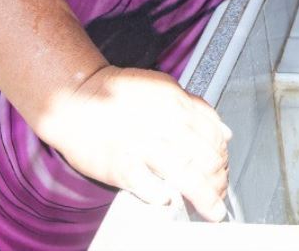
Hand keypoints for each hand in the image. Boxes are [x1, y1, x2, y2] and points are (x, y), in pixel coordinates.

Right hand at [38, 66, 231, 220]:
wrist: (75, 100)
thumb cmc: (117, 96)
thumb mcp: (163, 89)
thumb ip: (195, 108)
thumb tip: (224, 132)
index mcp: (175, 103)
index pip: (213, 135)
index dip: (223, 157)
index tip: (223, 169)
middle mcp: (163, 123)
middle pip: (206, 158)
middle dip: (218, 181)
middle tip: (219, 194)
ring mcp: (142, 145)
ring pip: (187, 176)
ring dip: (204, 198)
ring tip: (211, 210)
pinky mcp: (122, 166)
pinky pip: (152, 188)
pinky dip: (166, 197)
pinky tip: (171, 201)